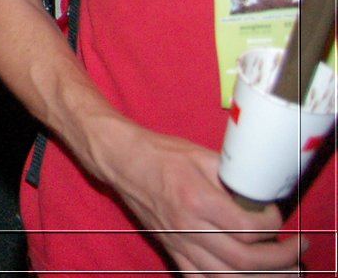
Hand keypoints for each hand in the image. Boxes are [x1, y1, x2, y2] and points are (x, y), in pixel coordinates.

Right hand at [107, 129, 302, 274]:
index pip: (248, 227)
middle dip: (280, 259)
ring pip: (227, 277)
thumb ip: (233, 178)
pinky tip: (245, 276)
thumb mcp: (202, 156)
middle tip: (297, 249)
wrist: (122, 160)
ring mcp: (179, 243)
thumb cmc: (161, 154)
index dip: (273, 224)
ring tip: (283, 271)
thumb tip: (261, 195)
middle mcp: (189, 227)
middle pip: (245, 261)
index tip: (276, 214)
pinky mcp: (172, 250)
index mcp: (197, 200)